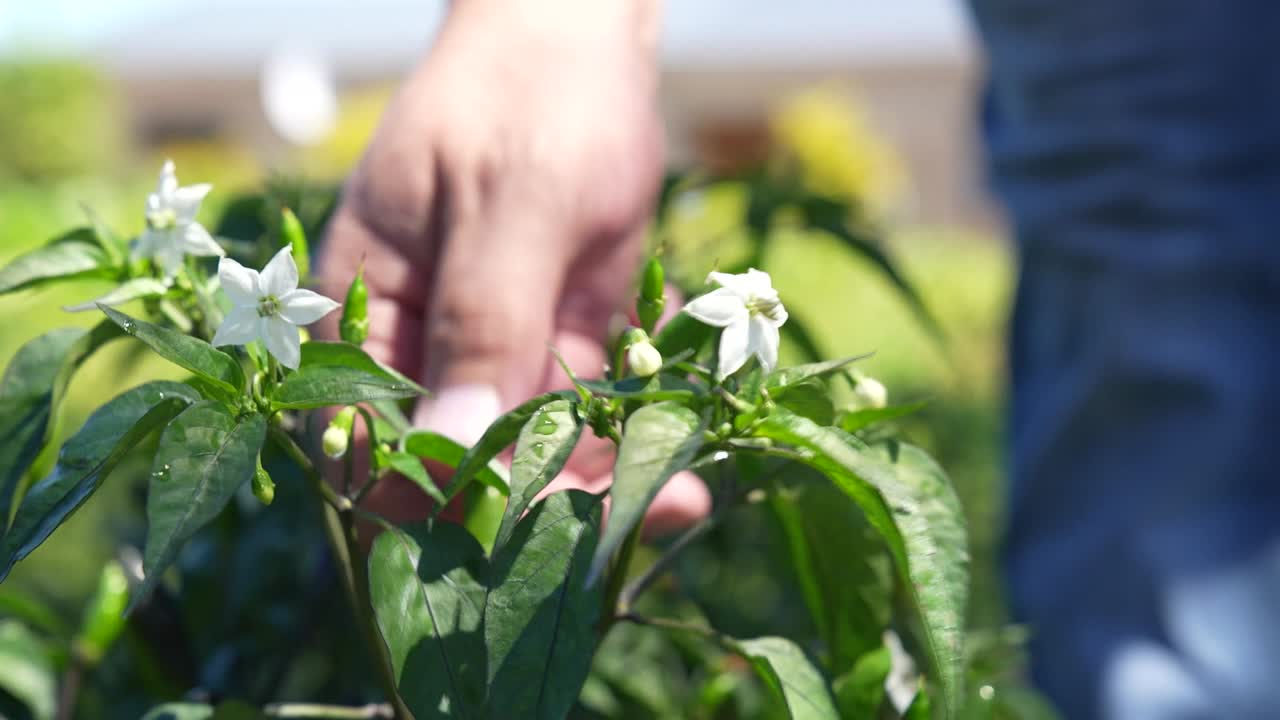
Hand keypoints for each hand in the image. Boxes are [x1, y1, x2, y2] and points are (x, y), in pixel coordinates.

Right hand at [320, 0, 709, 532]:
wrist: (580, 29)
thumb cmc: (528, 92)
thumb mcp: (513, 201)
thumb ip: (483, 320)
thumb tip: (451, 451)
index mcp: (366, 309)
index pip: (380, 443)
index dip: (447, 500)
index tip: (535, 529)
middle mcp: (422, 341)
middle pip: (463, 458)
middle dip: (552, 496)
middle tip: (648, 511)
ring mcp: (492, 340)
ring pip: (535, 444)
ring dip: (608, 473)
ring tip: (684, 493)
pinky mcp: (554, 333)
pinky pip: (587, 405)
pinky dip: (634, 426)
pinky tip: (684, 441)